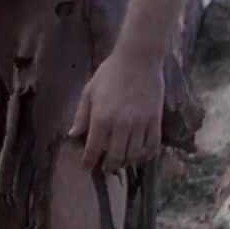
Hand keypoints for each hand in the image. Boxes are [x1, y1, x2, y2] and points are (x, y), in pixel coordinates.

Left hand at [68, 47, 164, 173]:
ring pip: (134, 154)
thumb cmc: (109, 74)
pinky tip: (140, 156)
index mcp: (102, 117)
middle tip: (105, 168)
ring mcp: (141, 124)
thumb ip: (82, 116)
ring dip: (127, 162)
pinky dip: (146, 155)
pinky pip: (152, 146)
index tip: (86, 167)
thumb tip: (73, 135)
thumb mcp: (89, 92)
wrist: (138, 60)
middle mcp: (122, 125)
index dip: (89, 161)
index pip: (94, 148)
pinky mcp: (156, 121)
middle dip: (109, 166)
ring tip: (121, 163)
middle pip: (116, 156)